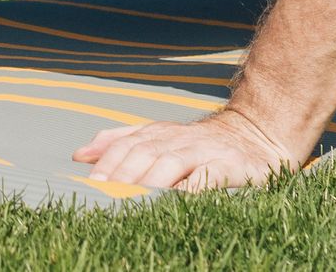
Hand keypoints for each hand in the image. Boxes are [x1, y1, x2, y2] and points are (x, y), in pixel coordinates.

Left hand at [71, 108, 298, 191]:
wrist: (255, 134)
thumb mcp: (158, 137)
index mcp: (158, 133)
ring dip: (151, 181)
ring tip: (134, 199)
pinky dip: (193, 188)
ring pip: (172, 163)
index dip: (108, 163)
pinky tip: (178, 201)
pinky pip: (209, 176)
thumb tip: (80, 155)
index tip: (91, 184)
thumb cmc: (198, 144)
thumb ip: (120, 142)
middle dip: (123, 175)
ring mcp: (204, 151)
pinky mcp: (230, 166)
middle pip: (145, 153)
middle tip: (107, 195)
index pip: (126, 145)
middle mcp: (178, 139)